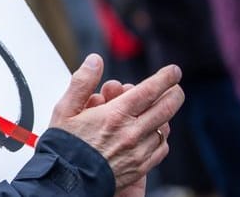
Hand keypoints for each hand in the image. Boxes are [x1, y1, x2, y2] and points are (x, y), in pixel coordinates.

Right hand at [50, 54, 182, 190]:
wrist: (66, 180)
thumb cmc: (64, 145)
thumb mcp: (65, 109)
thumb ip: (82, 82)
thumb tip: (95, 61)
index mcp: (115, 115)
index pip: (150, 90)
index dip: (166, 78)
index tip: (173, 71)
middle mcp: (131, 132)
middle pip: (166, 108)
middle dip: (175, 93)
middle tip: (175, 88)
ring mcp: (138, 151)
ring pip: (164, 128)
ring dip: (165, 115)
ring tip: (159, 109)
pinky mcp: (140, 167)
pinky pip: (161, 148)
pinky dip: (161, 137)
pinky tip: (152, 133)